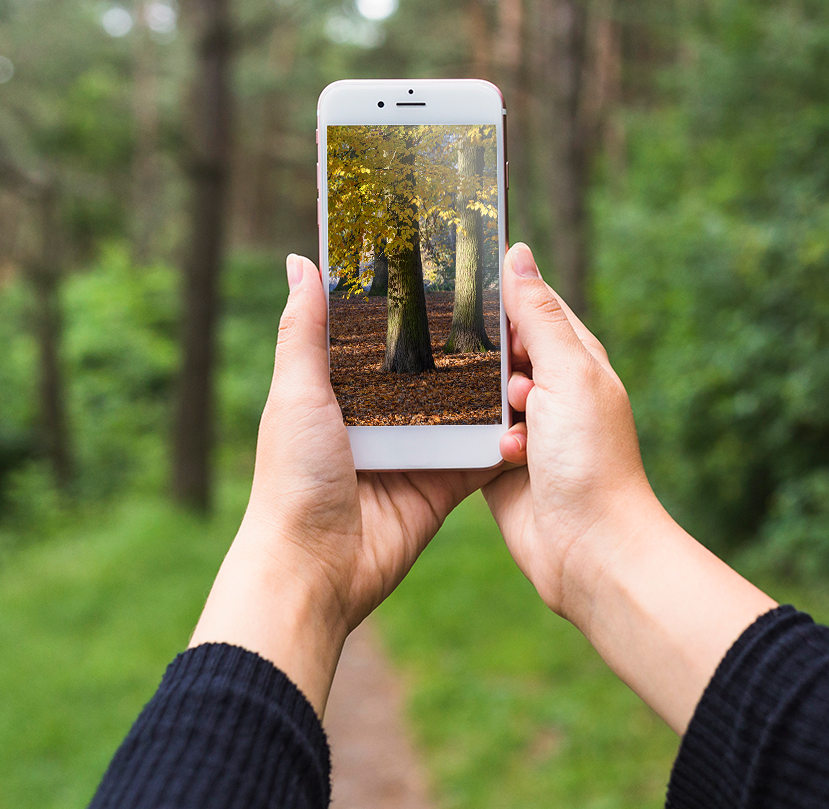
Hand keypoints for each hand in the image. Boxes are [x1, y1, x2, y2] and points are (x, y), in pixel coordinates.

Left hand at [190, 254, 496, 715]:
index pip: (375, 334)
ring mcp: (413, 451)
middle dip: (460, 339)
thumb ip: (303, 331)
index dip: (404, 303)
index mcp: (337, 390)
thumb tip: (300, 261)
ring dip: (491, 384)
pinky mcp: (442, 484)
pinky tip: (535, 405)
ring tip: (529, 343)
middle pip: (428, 367)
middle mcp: (378, 417)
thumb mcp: (295, 394)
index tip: (440, 259)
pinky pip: (481, 453)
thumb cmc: (293, 479)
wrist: (315, 569)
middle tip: (504, 297)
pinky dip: (504, 435)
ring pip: (462, 406)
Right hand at [484, 242, 662, 620]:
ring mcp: (523, 426)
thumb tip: (518, 253)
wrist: (588, 549)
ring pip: (475, 390)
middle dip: (479, 350)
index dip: (500, 292)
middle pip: (496, 347)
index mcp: (575, 358)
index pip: (531, 304)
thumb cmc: (592, 459)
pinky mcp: (495, 462)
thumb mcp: (567, 374)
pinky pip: (466, 433)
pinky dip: (471, 437)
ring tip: (499, 415)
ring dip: (476, 400)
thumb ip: (538, 316)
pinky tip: (486, 448)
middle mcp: (550, 388)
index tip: (458, 275)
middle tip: (471, 356)